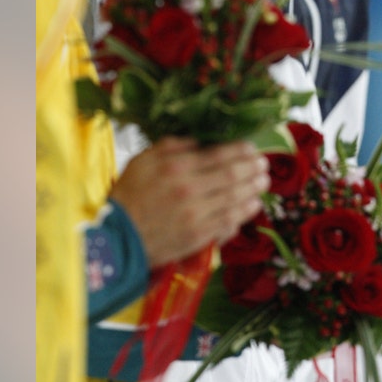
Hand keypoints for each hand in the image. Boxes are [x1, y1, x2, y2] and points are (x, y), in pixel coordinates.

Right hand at [113, 137, 269, 264]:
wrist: (117, 238)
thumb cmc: (128, 195)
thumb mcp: (142, 160)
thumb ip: (171, 146)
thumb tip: (199, 142)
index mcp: (176, 169)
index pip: (218, 156)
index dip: (240, 150)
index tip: (251, 147)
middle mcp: (190, 191)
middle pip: (232, 177)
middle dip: (252, 169)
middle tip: (264, 164)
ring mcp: (196, 217)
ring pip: (235, 201)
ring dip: (253, 190)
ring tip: (263, 182)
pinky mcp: (199, 238)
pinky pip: (228, 224)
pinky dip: (243, 214)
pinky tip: (252, 205)